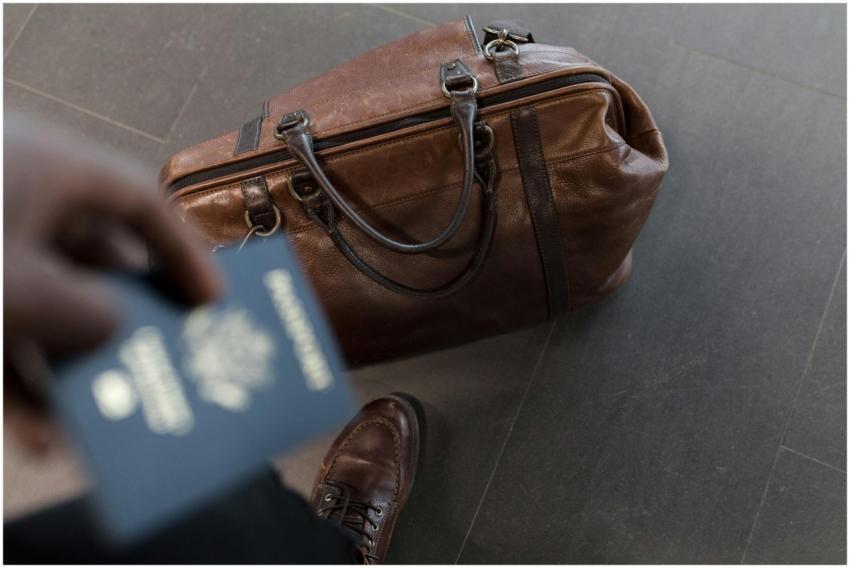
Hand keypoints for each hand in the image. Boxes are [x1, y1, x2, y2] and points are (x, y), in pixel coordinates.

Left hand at [4, 115, 222, 451]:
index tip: (213, 305)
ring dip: (69, 366)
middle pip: (94, 260)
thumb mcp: (22, 290)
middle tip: (160, 363)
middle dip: (124, 324)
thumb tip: (111, 327)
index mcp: (47, 167)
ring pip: (41, 306)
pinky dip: (12, 379)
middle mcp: (14, 196)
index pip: (141, 204)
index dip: (184, 255)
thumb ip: (89, 313)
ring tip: (97, 420)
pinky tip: (29, 432)